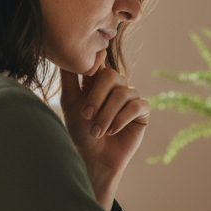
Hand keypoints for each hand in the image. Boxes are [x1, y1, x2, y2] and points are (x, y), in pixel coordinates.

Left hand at [60, 63, 148, 210]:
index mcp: (98, 80)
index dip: (95, 65)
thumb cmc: (79, 130)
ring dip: (107, 115)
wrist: (93, 157)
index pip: (100, 61)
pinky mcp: (142, 111)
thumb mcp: (69, 101)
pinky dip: (121, 120)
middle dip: (97, 97)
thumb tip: (68, 53)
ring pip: (123, 93)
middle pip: (112, 75)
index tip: (85, 77)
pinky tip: (111, 132)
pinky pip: (136, 106)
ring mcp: (131, 97)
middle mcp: (116, 85)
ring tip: (97, 131)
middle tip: (86, 116)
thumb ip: (70, 77)